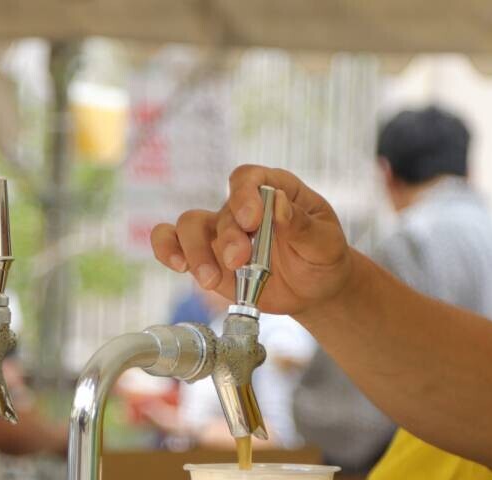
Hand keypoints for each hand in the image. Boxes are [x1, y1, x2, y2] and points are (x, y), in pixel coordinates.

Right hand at [150, 165, 354, 315]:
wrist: (313, 289)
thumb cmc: (322, 257)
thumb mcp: (325, 242)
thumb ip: (303, 225)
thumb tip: (278, 204)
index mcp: (273, 190)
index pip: (248, 178)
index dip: (244, 194)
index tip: (251, 220)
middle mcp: (241, 207)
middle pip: (221, 211)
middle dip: (228, 238)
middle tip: (240, 261)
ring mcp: (220, 233)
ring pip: (189, 225)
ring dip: (195, 251)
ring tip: (210, 279)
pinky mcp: (206, 258)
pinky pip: (173, 243)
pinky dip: (167, 249)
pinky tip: (177, 265)